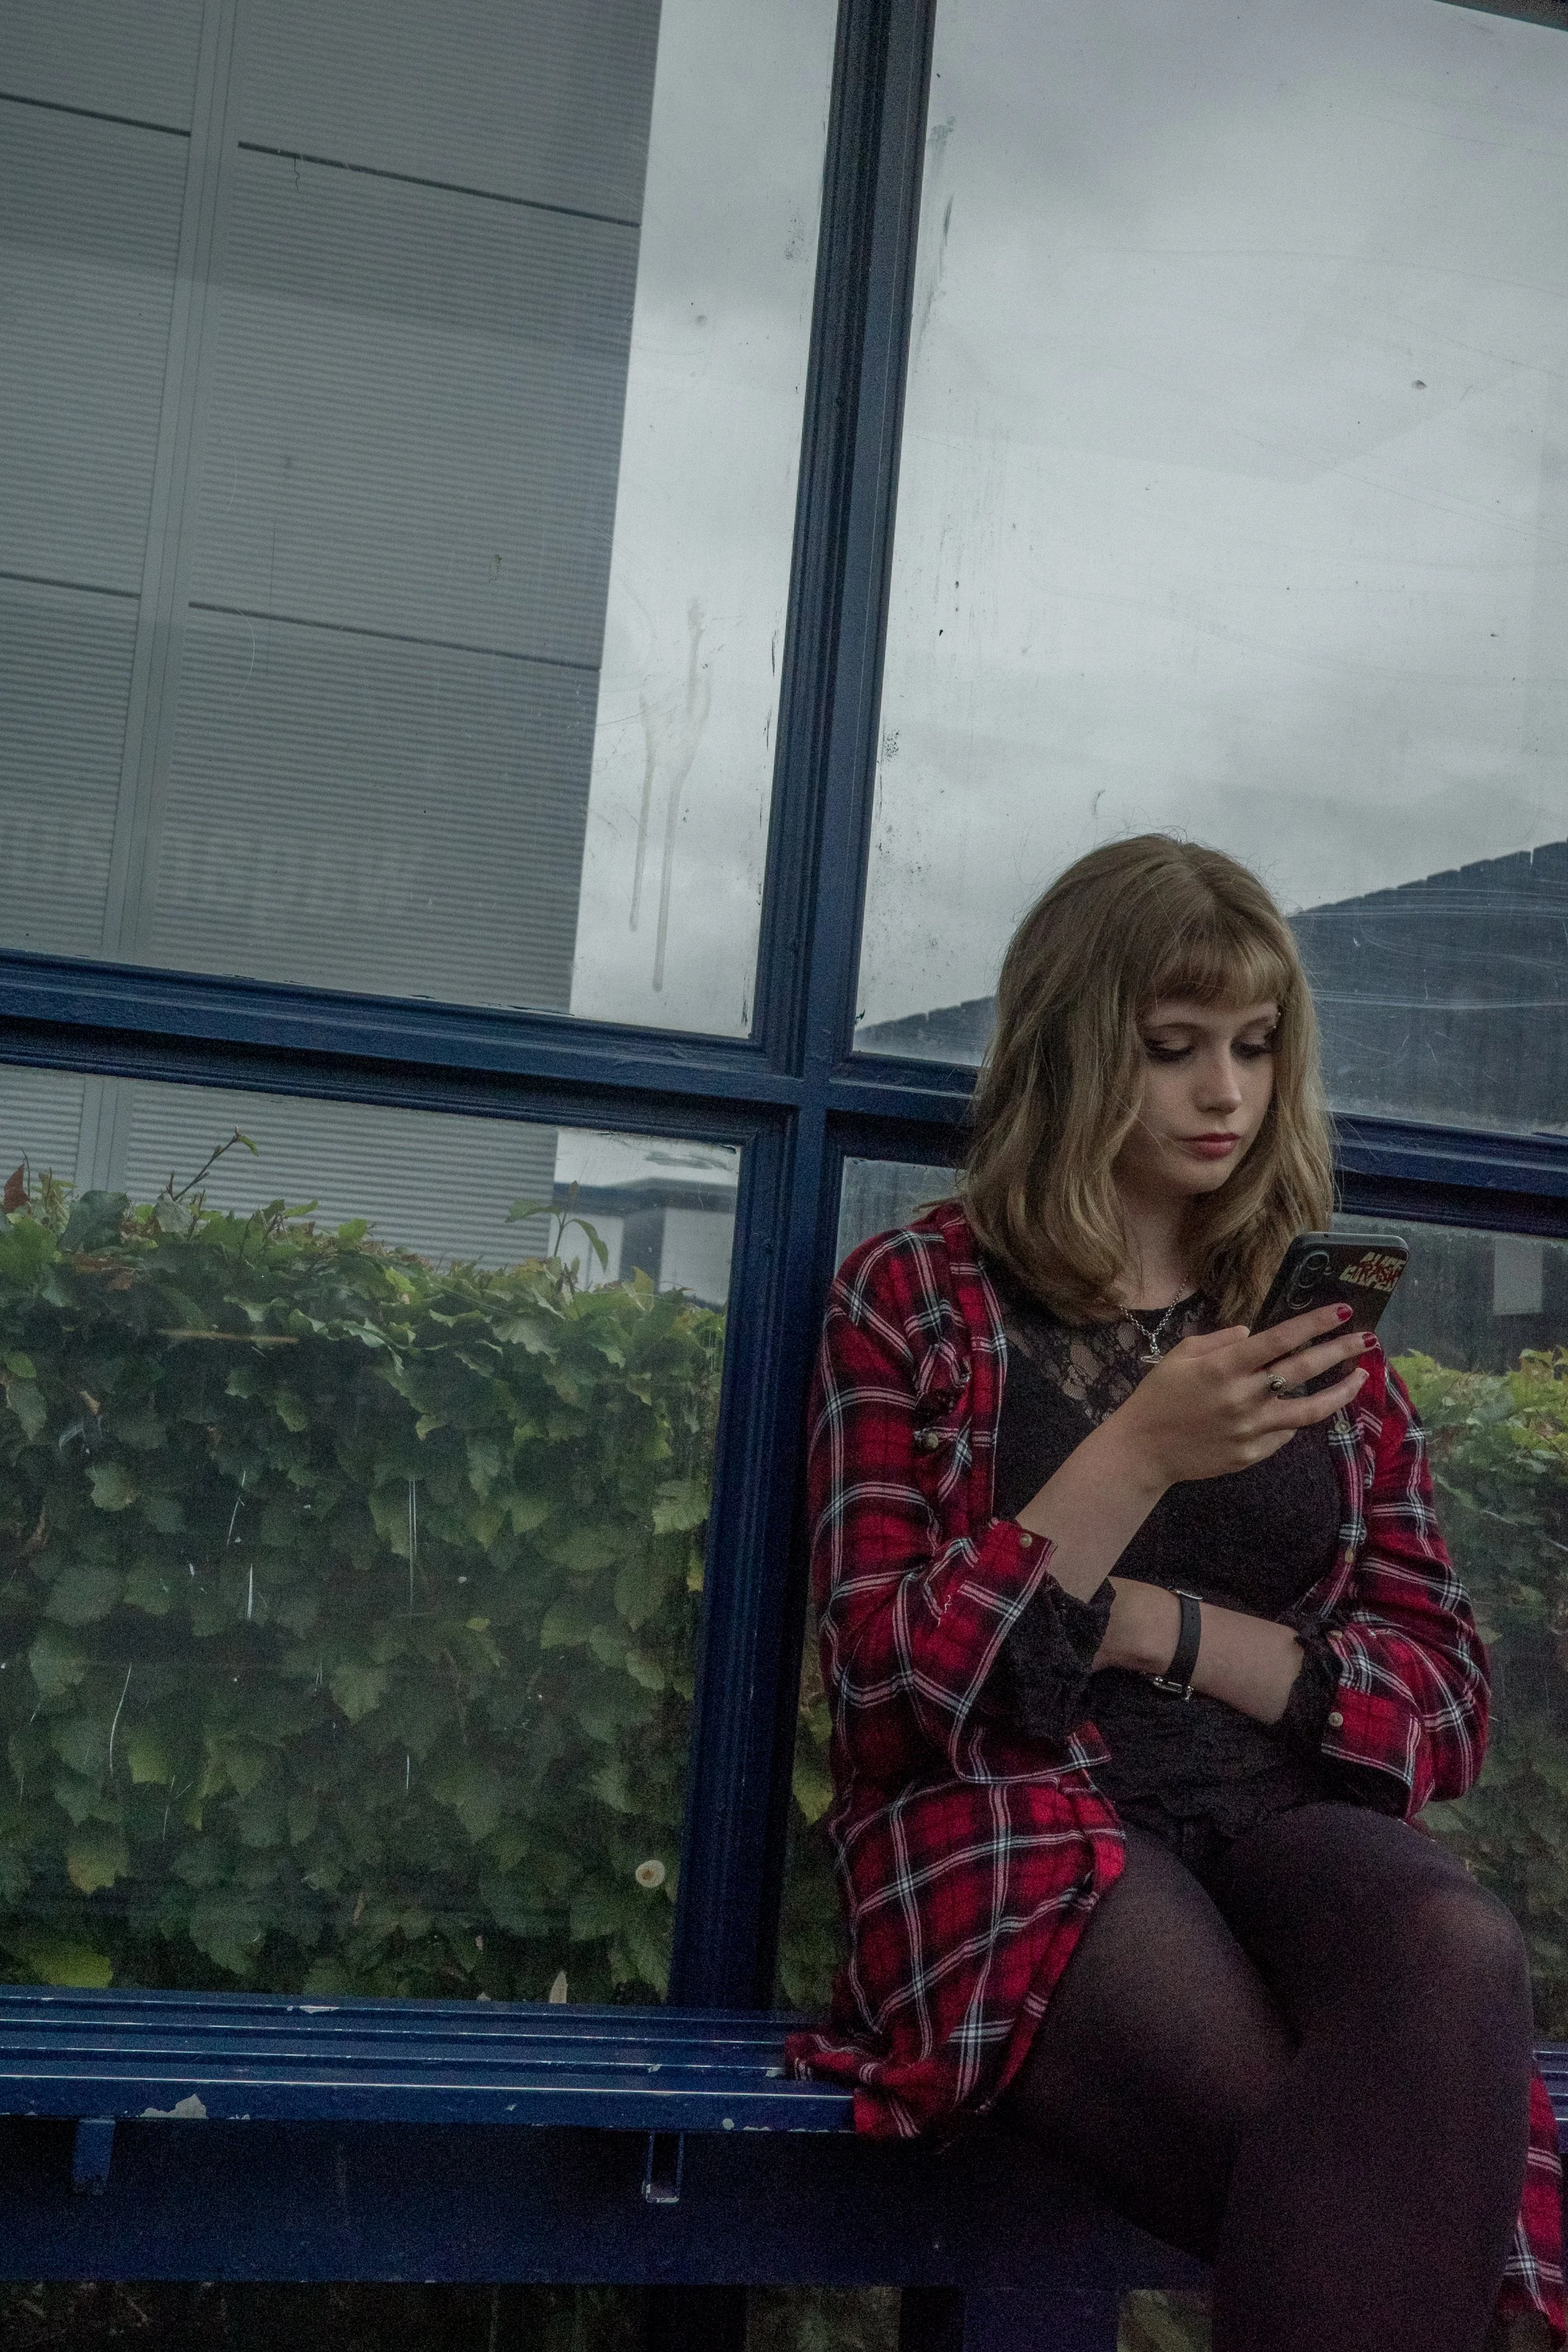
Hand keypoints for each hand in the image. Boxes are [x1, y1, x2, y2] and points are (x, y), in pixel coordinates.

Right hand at [1109, 1302, 1369, 1489]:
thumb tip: (1253, 1333)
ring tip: (1361, 1377)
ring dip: (1341, 1392)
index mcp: (1224, 1366)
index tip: (1342, 1311)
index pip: (1280, 1339)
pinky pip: (1285, 1434)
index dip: (1314, 1323)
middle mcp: (1244, 1396)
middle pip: (1304, 1370)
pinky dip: (1298, 1419)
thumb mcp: (1180, 1355)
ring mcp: (1251, 1429)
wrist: (1143, 1450)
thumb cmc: (1159, 1396)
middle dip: (1340, 1350)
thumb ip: (1220, 1341)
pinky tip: (1305, 1408)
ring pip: (1310, 1411)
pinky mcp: (1252, 1454)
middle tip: (1367, 1339)